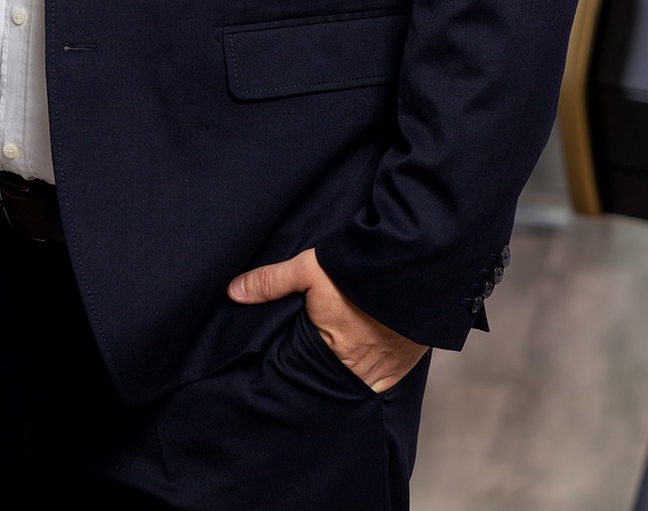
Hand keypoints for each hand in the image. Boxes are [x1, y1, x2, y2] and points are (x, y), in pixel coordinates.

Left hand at [228, 248, 426, 393]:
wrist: (415, 268)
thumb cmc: (358, 272)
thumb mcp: (309, 270)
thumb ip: (271, 282)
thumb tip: (232, 292)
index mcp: (330, 356)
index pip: (305, 373)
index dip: (299, 365)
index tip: (293, 359)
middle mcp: (361, 374)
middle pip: (335, 379)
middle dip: (325, 370)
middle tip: (318, 355)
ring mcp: (388, 372)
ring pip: (363, 379)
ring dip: (354, 367)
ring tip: (345, 352)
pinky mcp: (408, 364)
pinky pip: (388, 374)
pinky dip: (378, 364)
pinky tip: (372, 348)